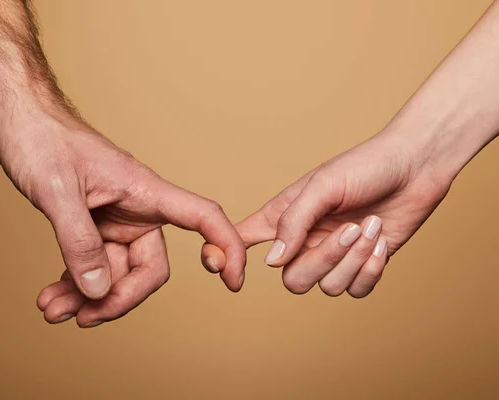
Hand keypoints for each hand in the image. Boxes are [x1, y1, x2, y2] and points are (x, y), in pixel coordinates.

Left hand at [0, 109, 245, 326]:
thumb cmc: (42, 138)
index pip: (202, 217)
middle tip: (84, 316)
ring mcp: (114, 220)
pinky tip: (53, 296)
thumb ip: (79, 241)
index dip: (226, 246)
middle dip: (118, 298)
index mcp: (145, 191)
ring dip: (87, 297)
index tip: (232, 282)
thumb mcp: (58, 190)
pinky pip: (93, 265)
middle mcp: (136, 210)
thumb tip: (99, 291)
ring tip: (53, 309)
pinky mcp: (92, 225)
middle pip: (149, 268)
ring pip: (115, 273)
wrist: (18, 119)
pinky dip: (75, 284)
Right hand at [202, 130, 451, 297]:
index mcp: (285, 217)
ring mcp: (334, 255)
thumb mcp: (323, 186)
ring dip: (354, 259)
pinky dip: (370, 269)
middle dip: (324, 260)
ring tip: (372, 226)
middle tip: (349, 229)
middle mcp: (305, 240)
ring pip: (328, 287)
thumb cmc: (365, 165)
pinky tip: (380, 242)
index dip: (228, 256)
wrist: (416, 165)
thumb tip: (271, 262)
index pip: (244, 240)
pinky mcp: (362, 265)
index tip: (222, 267)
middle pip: (293, 280)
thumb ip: (293, 222)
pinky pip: (356, 290)